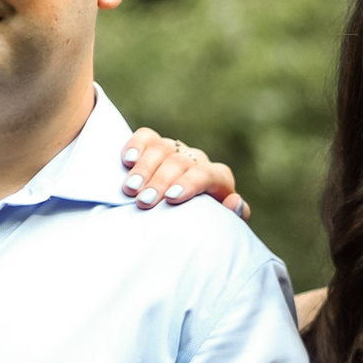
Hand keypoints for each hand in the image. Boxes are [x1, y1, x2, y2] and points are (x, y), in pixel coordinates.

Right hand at [122, 128, 247, 219]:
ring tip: (130, 188)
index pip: (207, 174)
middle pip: (179, 162)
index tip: (171, 198)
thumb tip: (234, 201)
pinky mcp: (154, 146)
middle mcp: (196, 160)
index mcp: (217, 177)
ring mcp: (175, 150)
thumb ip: (231, 216)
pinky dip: (136, 145)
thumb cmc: (200, 224)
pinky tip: (127, 160)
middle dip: (160, 181)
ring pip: (161, 148)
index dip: (190, 183)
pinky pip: (146, 137)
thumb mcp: (219, 224)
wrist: (183, 218)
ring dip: (144, 168)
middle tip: (143, 201)